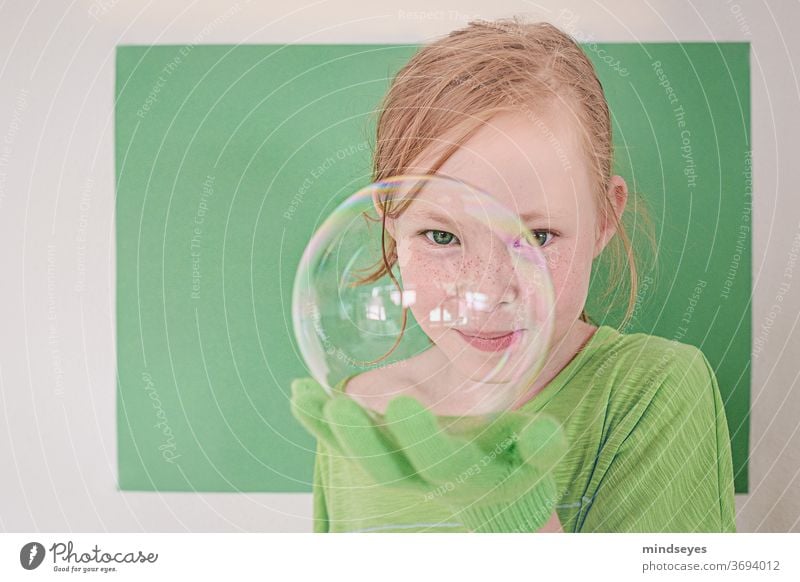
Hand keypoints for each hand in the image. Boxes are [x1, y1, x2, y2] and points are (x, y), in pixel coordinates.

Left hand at [290, 377, 567, 532]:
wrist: (493, 492)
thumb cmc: (518, 462)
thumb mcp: (539, 454)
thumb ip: (542, 446)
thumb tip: (544, 436)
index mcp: (467, 474)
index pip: (440, 462)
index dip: (419, 439)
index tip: (400, 403)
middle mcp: (425, 478)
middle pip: (387, 469)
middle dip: (360, 440)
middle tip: (337, 407)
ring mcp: (400, 469)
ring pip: (357, 457)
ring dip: (327, 429)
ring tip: (299, 395)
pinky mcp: (383, 455)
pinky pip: (345, 444)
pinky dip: (320, 422)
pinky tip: (300, 395)